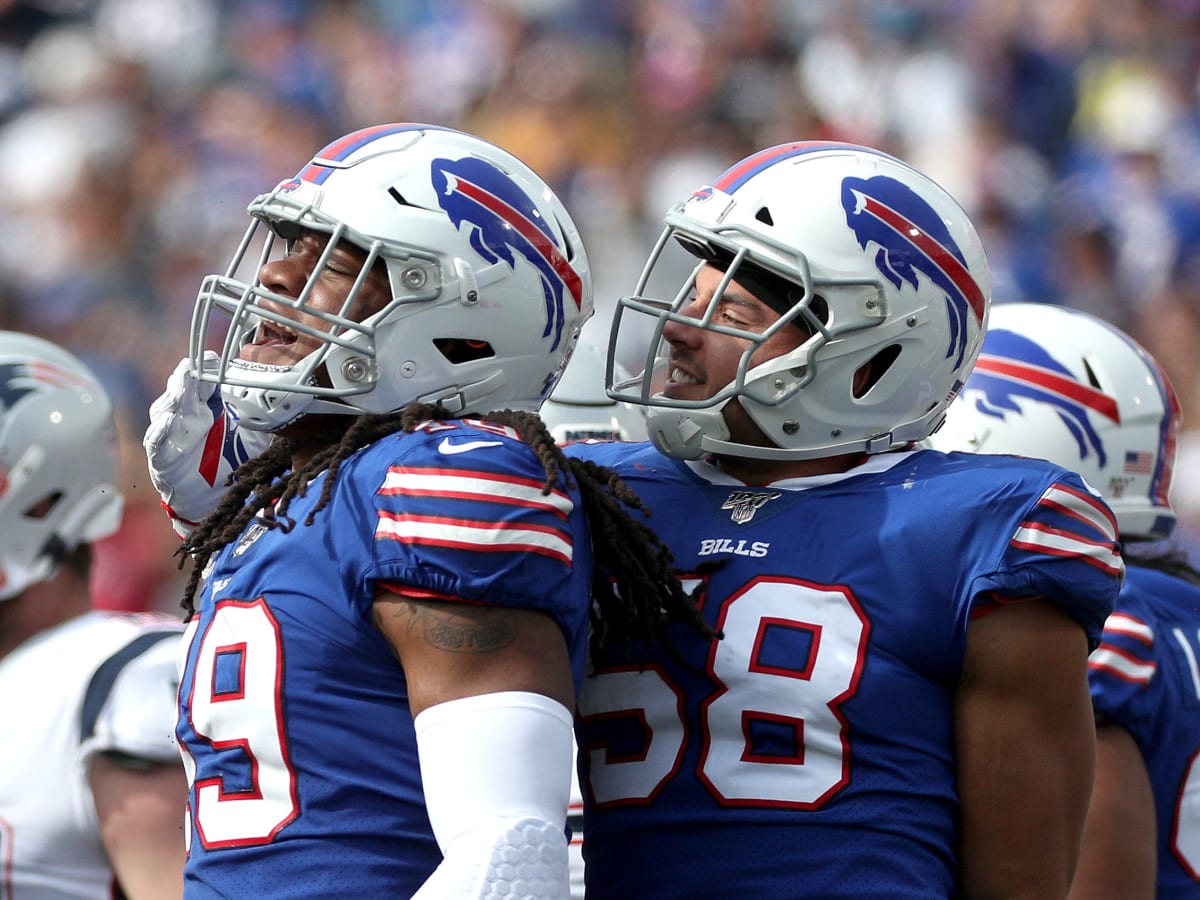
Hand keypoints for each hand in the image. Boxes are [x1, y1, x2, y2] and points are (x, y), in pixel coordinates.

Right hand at [143, 353, 271, 537]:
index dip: (206, 368)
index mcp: (206, 405)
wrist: (214, 496)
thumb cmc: (230, 459)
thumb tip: (290, 399)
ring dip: (173, 397)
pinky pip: (156, 441)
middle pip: (181, 389)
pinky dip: (160, 431)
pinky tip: (168, 421)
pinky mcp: (162, 456)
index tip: (213, 358)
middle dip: (186, 377)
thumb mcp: (253, 436)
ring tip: (182, 386)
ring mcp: (171, 433)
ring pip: (165, 408)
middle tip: (193, 366)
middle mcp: (186, 414)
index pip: (203, 380)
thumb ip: (265, 417)